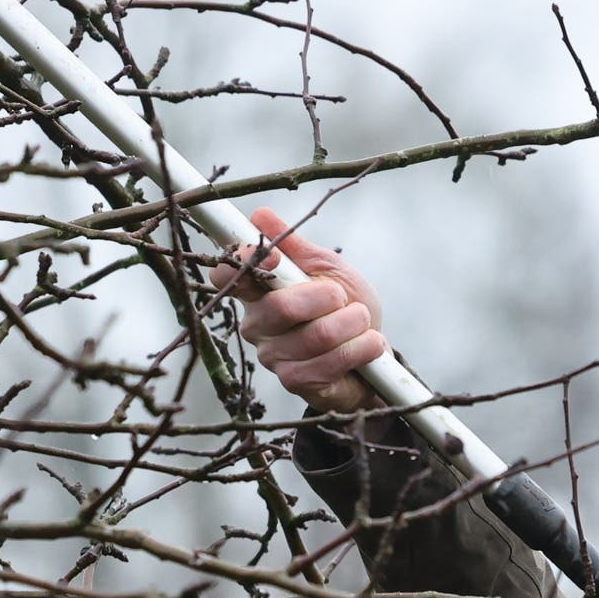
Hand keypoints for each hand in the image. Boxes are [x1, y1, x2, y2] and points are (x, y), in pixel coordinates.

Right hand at [216, 206, 387, 410]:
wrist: (373, 349)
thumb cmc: (347, 305)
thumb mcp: (328, 268)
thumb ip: (295, 246)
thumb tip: (260, 215)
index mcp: (259, 291)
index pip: (225, 275)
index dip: (240, 263)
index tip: (275, 258)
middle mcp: (257, 324)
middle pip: (280, 307)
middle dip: (326, 297)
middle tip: (344, 297)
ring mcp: (274, 356)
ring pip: (314, 336)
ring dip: (352, 324)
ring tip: (362, 321)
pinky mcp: (295, 382)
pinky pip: (328, 363)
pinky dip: (359, 348)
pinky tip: (369, 343)